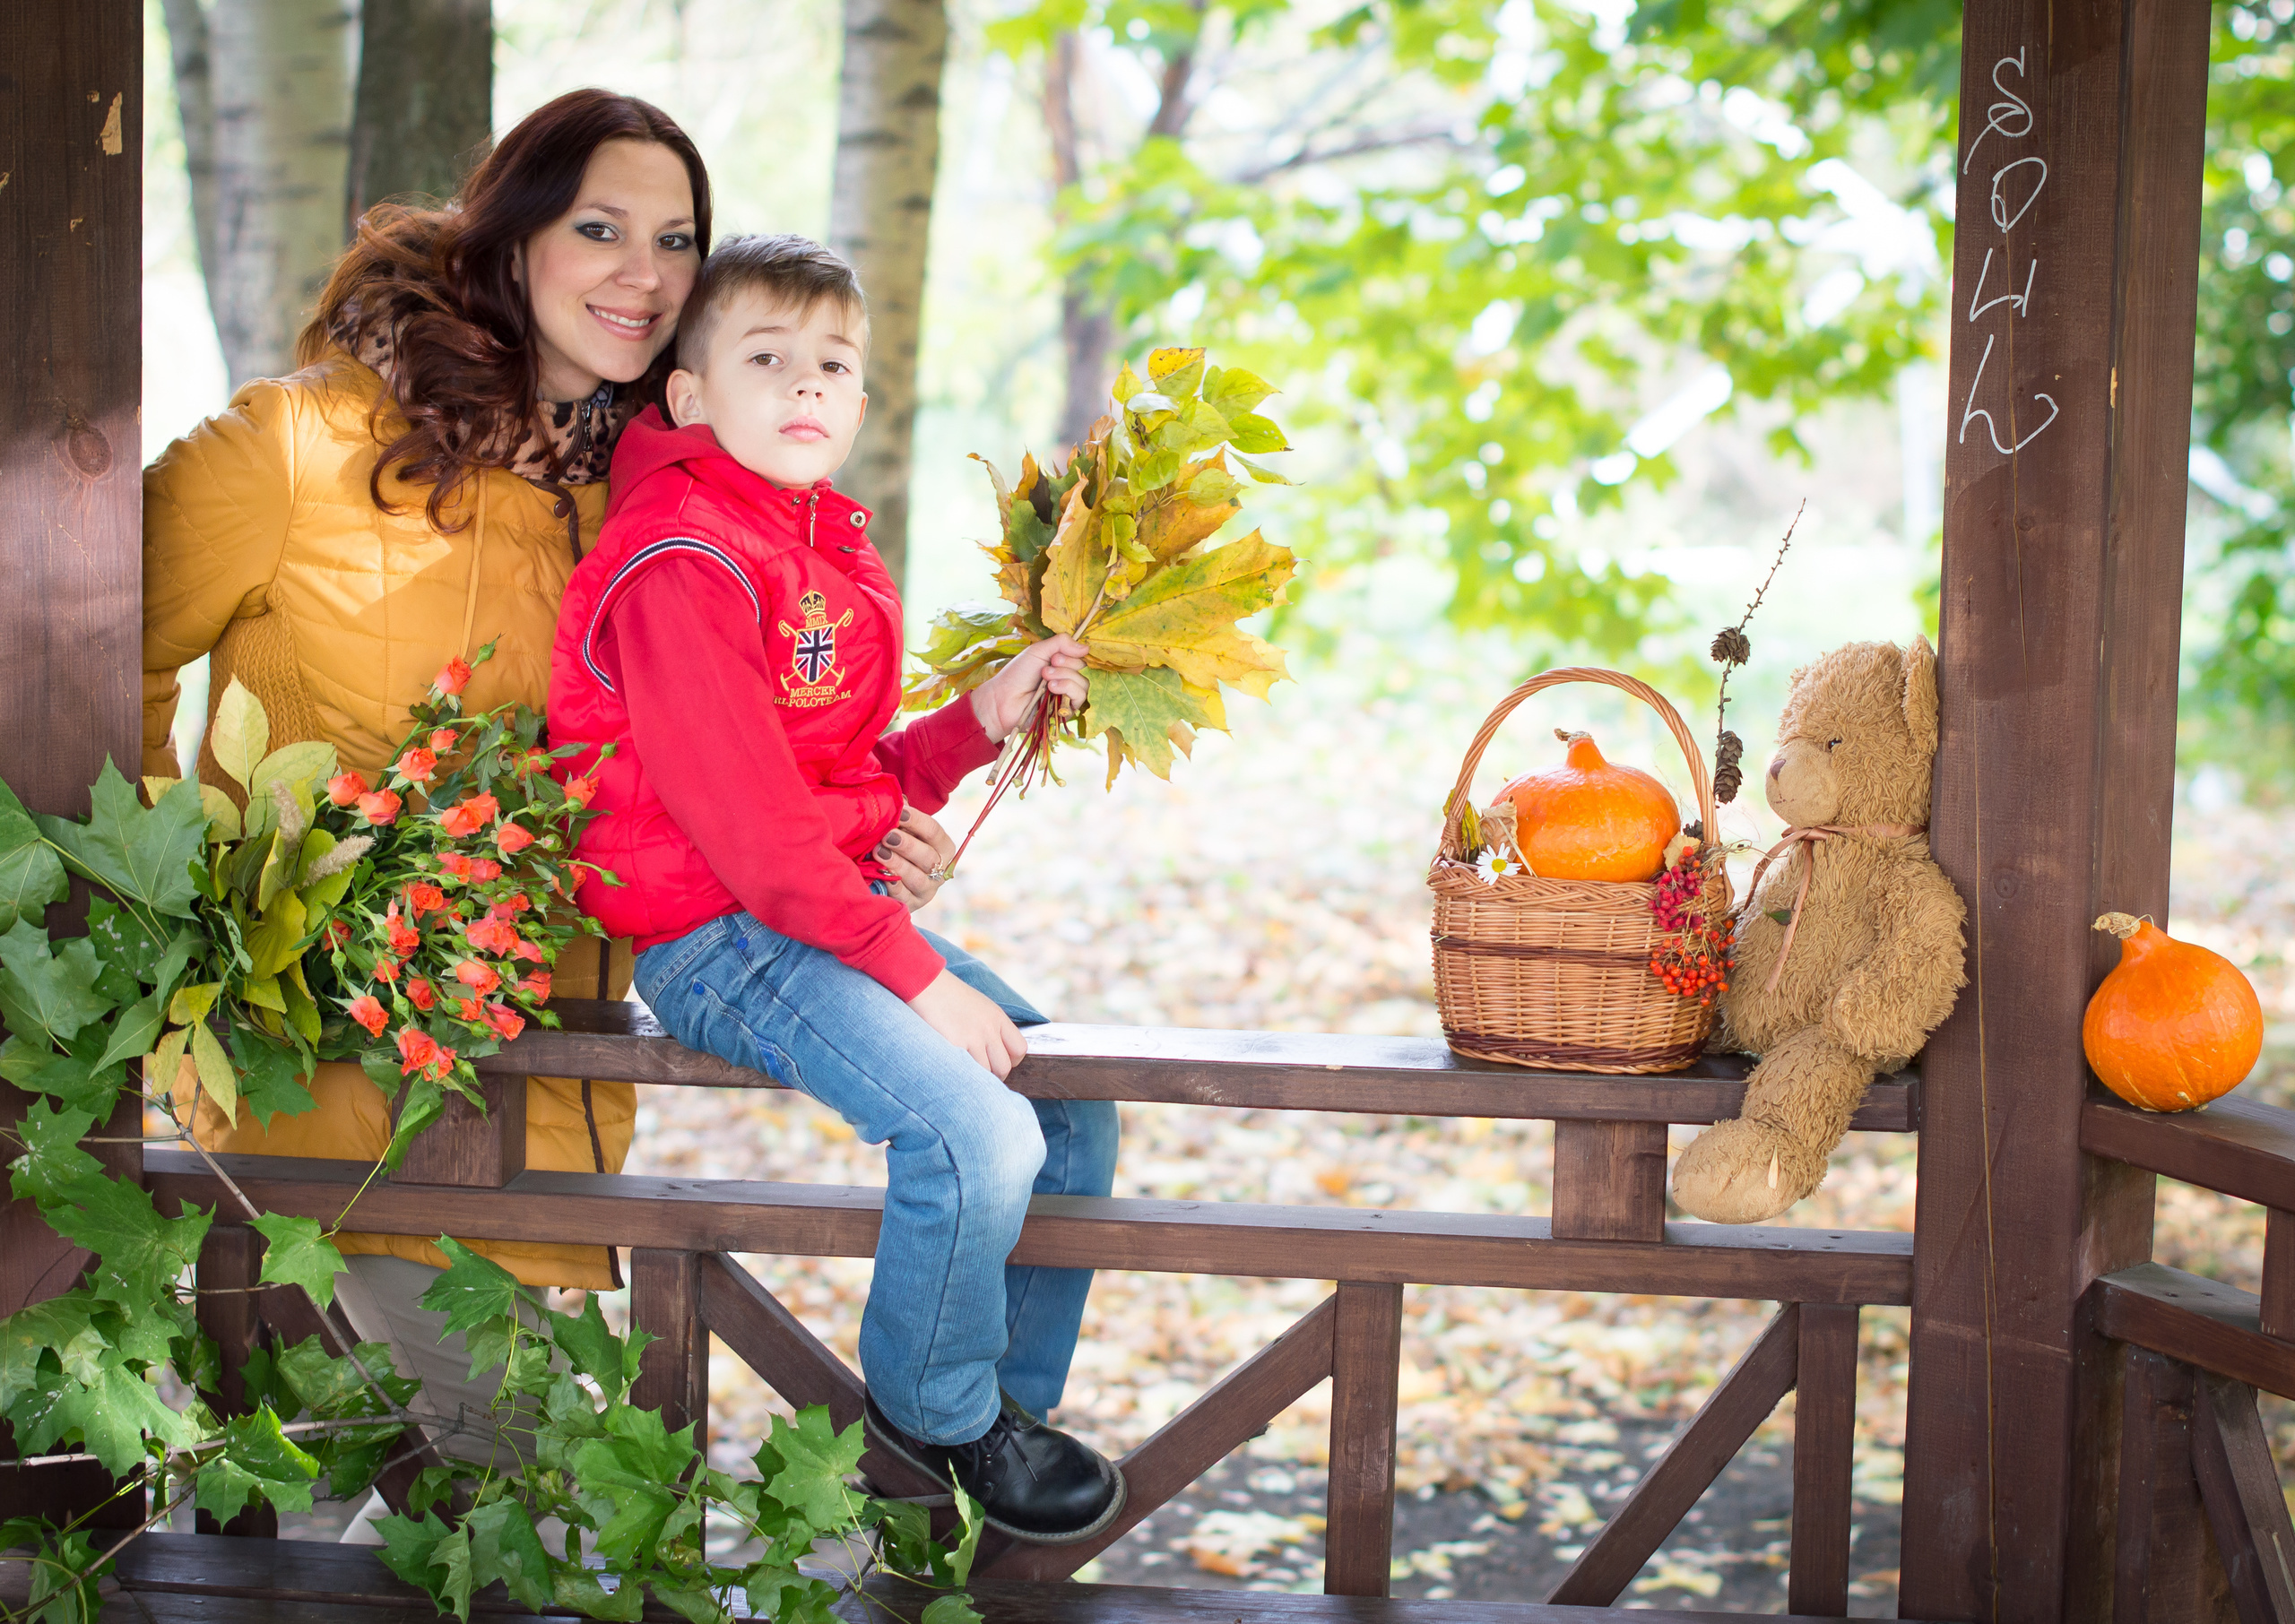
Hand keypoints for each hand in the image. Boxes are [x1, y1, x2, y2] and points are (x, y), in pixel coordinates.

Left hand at [875, 806, 955, 910]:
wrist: (892, 878)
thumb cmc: (898, 846)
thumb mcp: (904, 831)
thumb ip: (902, 817)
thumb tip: (897, 800)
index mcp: (943, 847)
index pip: (934, 832)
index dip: (917, 821)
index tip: (899, 813)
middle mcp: (940, 870)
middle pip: (928, 857)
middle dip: (907, 845)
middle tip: (887, 836)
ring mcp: (927, 890)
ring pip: (917, 878)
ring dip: (897, 864)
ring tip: (878, 852)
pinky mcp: (913, 905)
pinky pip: (903, 897)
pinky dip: (892, 886)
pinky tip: (881, 875)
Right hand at [907, 971, 1026, 1078]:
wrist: (926, 983)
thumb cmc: (949, 996)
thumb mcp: (980, 1006)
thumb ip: (992, 1026)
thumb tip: (997, 1051)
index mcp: (998, 1017)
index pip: (1019, 1049)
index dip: (1011, 1060)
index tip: (998, 1061)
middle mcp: (990, 1028)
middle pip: (1004, 1066)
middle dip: (994, 1074)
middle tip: (981, 1072)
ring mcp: (973, 1037)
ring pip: (986, 1072)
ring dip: (977, 1076)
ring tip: (966, 1071)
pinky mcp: (955, 1044)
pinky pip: (966, 1070)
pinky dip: (962, 1073)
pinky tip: (953, 1067)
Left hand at [972, 634, 1088, 742]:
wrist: (1004, 698)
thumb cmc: (1017, 674)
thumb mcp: (1038, 651)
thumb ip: (1061, 643)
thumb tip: (1086, 647)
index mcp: (1061, 665)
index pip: (1080, 657)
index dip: (1071, 655)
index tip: (1054, 656)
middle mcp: (1067, 679)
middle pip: (1083, 670)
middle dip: (1066, 665)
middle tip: (1045, 668)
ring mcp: (1067, 696)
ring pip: (1083, 684)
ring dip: (1066, 677)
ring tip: (1046, 678)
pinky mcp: (1066, 711)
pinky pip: (1080, 698)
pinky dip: (1068, 689)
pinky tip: (1052, 688)